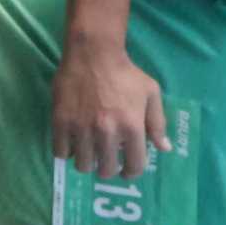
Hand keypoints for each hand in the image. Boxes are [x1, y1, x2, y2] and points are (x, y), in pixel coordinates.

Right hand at [51, 35, 167, 178]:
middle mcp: (107, 132)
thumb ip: (158, 123)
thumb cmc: (125, 73)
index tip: (126, 169)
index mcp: (131, 127)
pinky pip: (61, 152)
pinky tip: (73, 141)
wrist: (93, 53)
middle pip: (105, 170)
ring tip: (89, 150)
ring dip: (87, 161)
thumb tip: (164, 149)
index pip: (134, 166)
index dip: (131, 171)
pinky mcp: (61, 122)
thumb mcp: (150, 93)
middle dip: (108, 167)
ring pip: (82, 165)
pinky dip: (67, 151)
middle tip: (106, 158)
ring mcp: (82, 128)